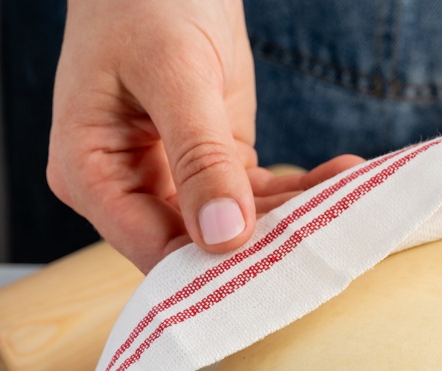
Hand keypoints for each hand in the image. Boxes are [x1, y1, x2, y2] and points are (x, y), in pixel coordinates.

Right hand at [47, 0, 361, 270]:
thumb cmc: (146, 2)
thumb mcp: (175, 74)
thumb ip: (199, 157)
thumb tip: (224, 239)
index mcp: (90, 174)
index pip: (151, 249)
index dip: (210, 272)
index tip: (274, 272)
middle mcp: (129, 189)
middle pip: (198, 248)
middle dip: (264, 246)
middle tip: (328, 237)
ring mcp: (173, 181)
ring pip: (239, 226)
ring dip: (295, 216)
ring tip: (351, 198)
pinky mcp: (215, 166)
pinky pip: (259, 194)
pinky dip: (302, 190)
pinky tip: (345, 175)